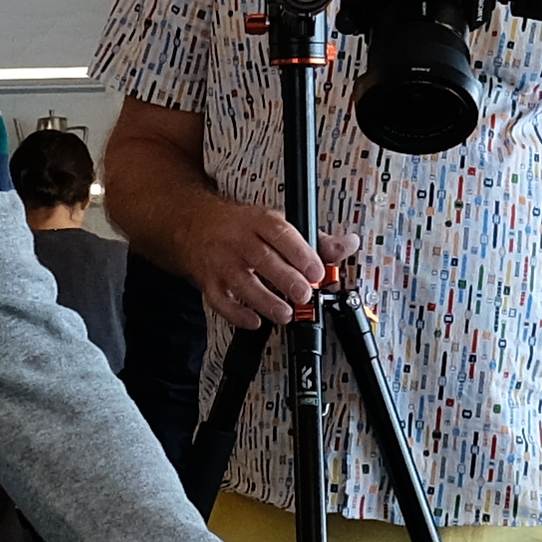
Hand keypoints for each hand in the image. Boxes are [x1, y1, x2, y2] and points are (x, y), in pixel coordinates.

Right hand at [163, 193, 342, 332]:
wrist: (194, 225)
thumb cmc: (243, 227)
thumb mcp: (276, 223)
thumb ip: (314, 239)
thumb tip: (347, 245)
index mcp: (259, 221)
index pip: (280, 233)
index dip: (300, 252)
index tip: (316, 270)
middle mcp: (238, 240)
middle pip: (262, 259)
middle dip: (286, 279)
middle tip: (305, 294)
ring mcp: (221, 262)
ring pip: (242, 282)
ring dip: (265, 301)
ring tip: (285, 313)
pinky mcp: (209, 282)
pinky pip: (220, 301)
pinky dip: (237, 314)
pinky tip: (255, 321)